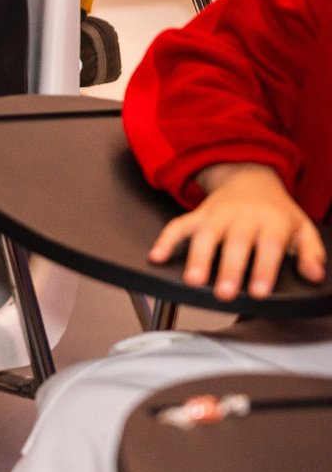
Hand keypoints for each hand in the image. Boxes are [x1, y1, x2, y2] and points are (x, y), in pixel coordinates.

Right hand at [149, 163, 326, 301]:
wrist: (251, 177)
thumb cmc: (277, 211)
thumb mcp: (303, 228)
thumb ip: (310, 253)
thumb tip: (315, 275)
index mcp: (272, 220)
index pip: (269, 244)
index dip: (263, 269)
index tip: (259, 292)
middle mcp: (243, 216)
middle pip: (235, 242)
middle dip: (228, 269)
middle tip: (223, 293)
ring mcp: (217, 214)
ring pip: (205, 235)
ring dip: (197, 258)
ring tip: (192, 281)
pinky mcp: (198, 215)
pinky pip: (178, 225)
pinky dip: (165, 240)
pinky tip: (156, 256)